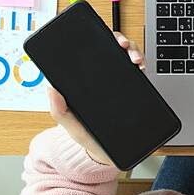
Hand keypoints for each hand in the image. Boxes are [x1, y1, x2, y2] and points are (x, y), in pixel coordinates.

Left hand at [46, 32, 144, 165]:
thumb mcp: (70, 125)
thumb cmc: (87, 138)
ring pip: (127, 56)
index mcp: (85, 82)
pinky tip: (141, 68)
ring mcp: (119, 82)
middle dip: (119, 40)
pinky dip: (142, 65)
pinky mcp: (132, 89)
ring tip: (134, 58)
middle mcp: (103, 78)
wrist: (106, 155)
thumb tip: (51, 88)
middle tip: (122, 45)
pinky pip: (138, 73)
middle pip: (111, 49)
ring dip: (133, 50)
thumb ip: (59, 110)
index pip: (89, 54)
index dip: (96, 40)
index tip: (101, 39)